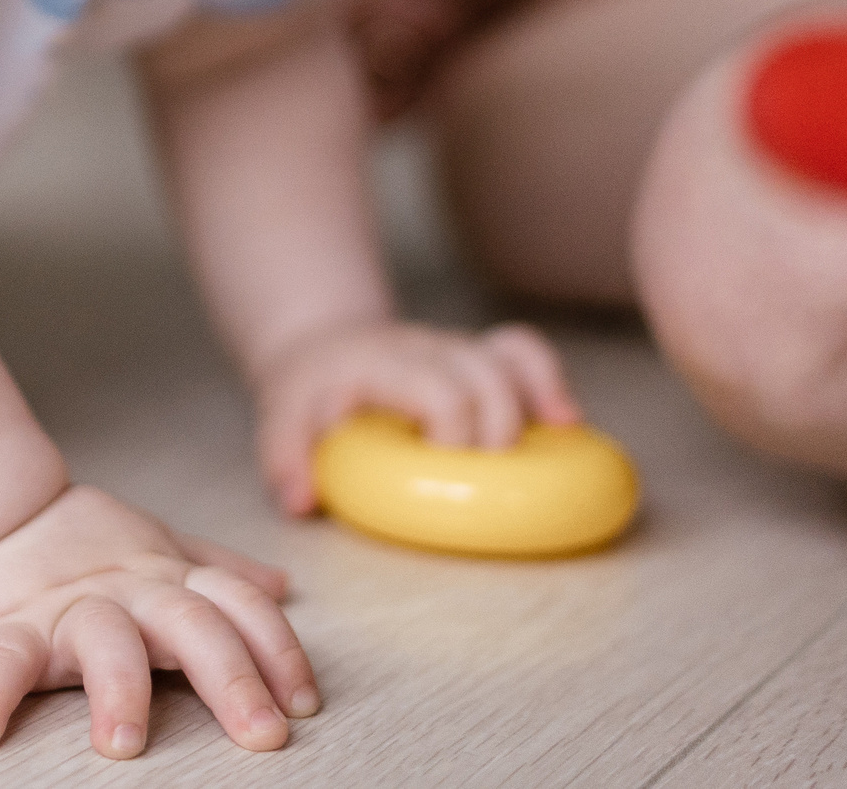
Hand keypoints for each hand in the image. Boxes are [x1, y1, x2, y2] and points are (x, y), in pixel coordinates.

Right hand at [0, 485, 317, 759]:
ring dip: (119, 690)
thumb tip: (280, 586)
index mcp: (166, 579)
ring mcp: (67, 610)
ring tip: (124, 743)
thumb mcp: (155, 548)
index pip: (237, 605)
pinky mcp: (4, 629)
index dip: (277, 648)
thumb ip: (216, 570)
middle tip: (262, 732)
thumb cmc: (76, 544)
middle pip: (191, 624)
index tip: (302, 701)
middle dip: (233, 677)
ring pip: (104, 641)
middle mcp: (127, 593)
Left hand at [252, 320, 580, 514]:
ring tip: (553, 452)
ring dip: (535, 404)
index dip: (457, 434)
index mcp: (379, 363)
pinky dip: (548, 382)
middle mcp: (423, 347)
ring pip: (510, 360)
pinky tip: (566, 420)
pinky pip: (523, 353)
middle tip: (492, 480)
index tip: (450, 472)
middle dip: (500, 432)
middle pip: (486, 376)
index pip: (438, 390)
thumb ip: (284, 459)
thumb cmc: (306, 392)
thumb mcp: (280, 418)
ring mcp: (453, 347)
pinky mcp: (475, 355)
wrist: (320, 345)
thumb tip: (302, 501)